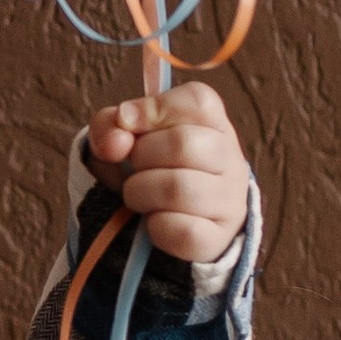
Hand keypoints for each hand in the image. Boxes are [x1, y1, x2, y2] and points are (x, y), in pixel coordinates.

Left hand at [86, 81, 250, 267]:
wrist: (166, 219)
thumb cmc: (148, 167)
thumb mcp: (124, 136)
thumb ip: (110, 125)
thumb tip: (116, 142)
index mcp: (213, 122)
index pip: (200, 101)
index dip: (155, 109)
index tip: (128, 124)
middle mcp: (230, 158)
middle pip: (184, 144)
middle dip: (141, 156)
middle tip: (134, 167)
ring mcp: (229, 200)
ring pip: (180, 189)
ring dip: (140, 193)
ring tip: (138, 195)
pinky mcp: (217, 238)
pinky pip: (182, 231)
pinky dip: (155, 227)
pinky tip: (154, 222)